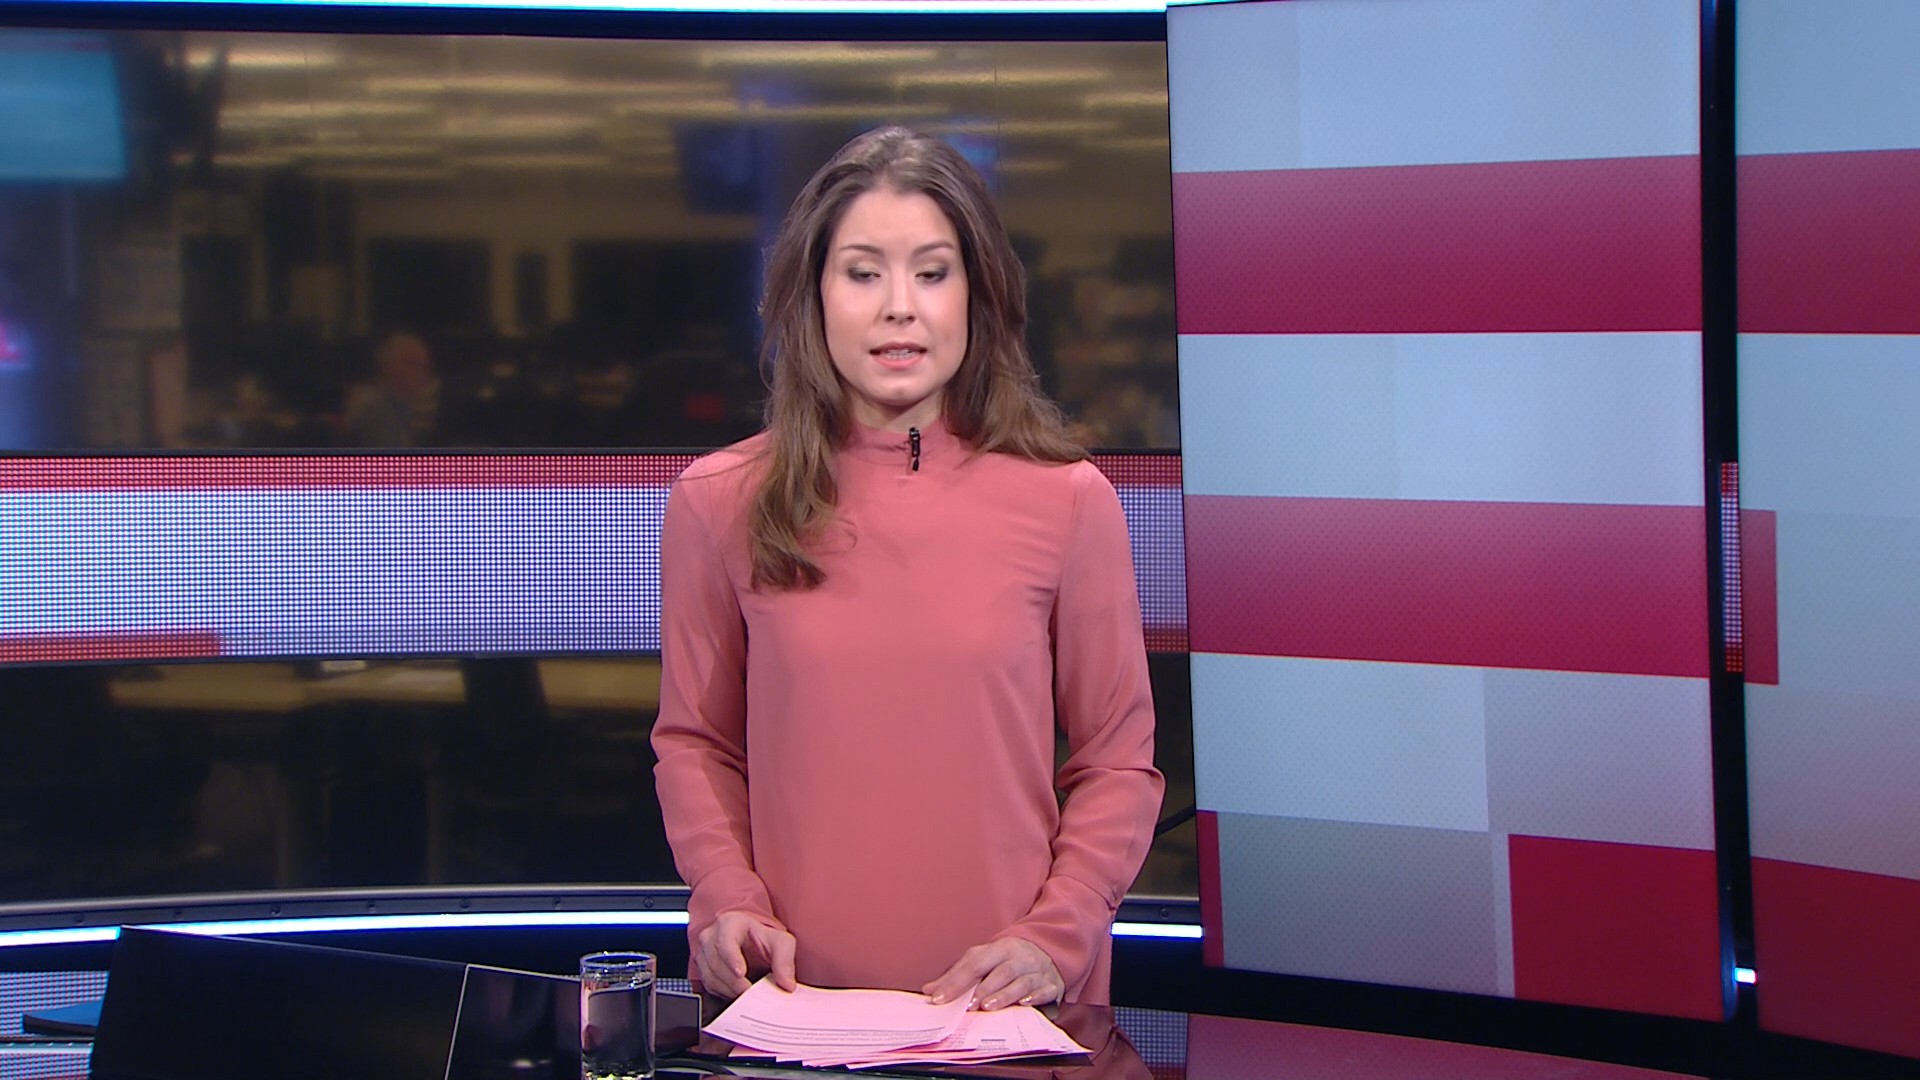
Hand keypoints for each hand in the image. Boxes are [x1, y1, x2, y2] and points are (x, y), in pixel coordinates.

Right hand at [696, 911, 796, 999]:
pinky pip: (708, 984)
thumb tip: (787, 984)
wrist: (753, 943)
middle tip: (749, 991)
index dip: (731, 958)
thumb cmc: (764, 939)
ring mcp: (704, 952)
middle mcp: (712, 935)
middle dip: (734, 981)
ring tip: (746, 993)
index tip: (741, 973)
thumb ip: (785, 961)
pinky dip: (723, 992)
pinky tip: (737, 992)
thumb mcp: (781, 943)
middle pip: (716, 962)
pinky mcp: (702, 968)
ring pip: (710, 975)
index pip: (725, 941)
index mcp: (730, 923)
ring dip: (729, 988)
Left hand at [922, 937, 1063, 1010]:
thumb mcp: (982, 961)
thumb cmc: (1006, 960)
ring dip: (1005, 995)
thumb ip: (957, 976)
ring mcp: (1036, 971)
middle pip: (1001, 972)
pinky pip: (1045, 990)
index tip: (939, 998)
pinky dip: (1035, 997)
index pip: (975, 964)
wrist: (1047, 952)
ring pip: (1022, 982)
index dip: (956, 981)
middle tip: (968, 1006)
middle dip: (984, 989)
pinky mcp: (1051, 985)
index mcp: (998, 949)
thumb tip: (928, 990)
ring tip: (989, 1007)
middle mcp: (1018, 958)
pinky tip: (1025, 1004)